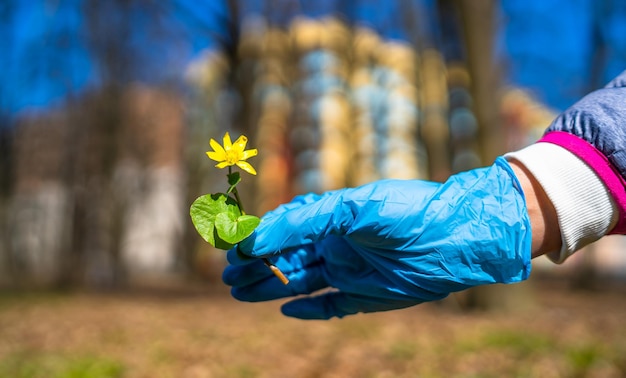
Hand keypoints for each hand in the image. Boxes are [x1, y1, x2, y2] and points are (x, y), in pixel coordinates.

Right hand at [222, 157, 531, 318]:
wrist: (458, 237)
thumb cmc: (408, 213)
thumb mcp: (353, 208)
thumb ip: (305, 220)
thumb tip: (259, 235)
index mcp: (333, 218)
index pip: (286, 229)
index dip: (257, 238)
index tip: (231, 247)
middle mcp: (338, 244)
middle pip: (287, 257)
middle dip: (256, 265)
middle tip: (228, 276)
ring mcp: (351, 271)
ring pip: (301, 282)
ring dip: (271, 287)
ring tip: (240, 293)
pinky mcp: (366, 296)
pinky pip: (331, 305)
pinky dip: (310, 309)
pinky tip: (288, 310)